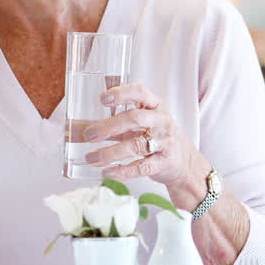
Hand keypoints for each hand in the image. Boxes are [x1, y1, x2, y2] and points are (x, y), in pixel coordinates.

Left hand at [82, 83, 201, 186]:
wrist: (185, 162)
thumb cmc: (156, 136)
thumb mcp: (142, 123)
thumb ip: (116, 121)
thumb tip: (80, 128)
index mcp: (155, 105)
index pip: (140, 92)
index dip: (121, 94)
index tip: (102, 98)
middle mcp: (162, 121)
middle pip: (135, 119)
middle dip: (108, 126)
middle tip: (87, 135)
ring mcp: (166, 142)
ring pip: (136, 145)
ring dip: (110, 152)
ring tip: (90, 157)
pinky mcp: (165, 163)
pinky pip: (142, 167)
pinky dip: (123, 171)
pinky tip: (107, 172)